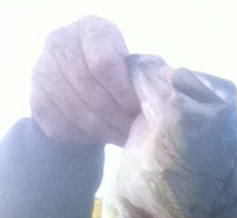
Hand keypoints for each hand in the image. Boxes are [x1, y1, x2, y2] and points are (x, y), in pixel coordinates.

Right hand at [30, 16, 140, 146]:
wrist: (81, 99)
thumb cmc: (117, 83)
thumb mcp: (132, 72)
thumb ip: (146, 77)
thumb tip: (167, 93)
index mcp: (91, 29)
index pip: (104, 62)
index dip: (123, 91)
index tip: (137, 109)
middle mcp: (61, 42)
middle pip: (89, 88)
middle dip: (116, 115)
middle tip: (133, 131)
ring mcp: (43, 70)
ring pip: (76, 110)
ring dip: (103, 130)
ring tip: (121, 137)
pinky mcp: (37, 100)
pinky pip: (63, 125)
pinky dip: (85, 136)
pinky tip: (100, 137)